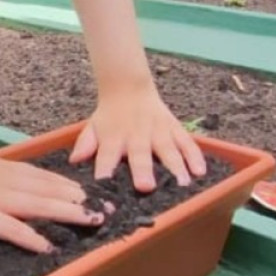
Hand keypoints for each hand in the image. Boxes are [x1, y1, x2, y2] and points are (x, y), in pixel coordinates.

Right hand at [0, 145, 103, 252]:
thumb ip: (4, 178)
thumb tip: (24, 188)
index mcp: (11, 171)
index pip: (52, 179)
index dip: (78, 188)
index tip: (101, 196)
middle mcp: (10, 183)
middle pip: (55, 192)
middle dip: (84, 202)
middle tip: (111, 211)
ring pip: (41, 206)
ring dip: (69, 214)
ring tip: (94, 222)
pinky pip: (11, 228)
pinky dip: (31, 237)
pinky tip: (48, 246)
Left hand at [71, 85, 207, 191]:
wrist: (128, 87)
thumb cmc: (110, 116)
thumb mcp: (92, 127)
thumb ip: (85, 144)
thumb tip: (74, 160)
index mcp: (113, 138)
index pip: (106, 156)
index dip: (104, 171)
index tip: (105, 187)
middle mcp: (137, 135)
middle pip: (140, 154)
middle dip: (143, 170)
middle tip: (147, 187)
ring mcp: (159, 131)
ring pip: (168, 149)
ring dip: (176, 166)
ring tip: (183, 183)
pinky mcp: (174, 128)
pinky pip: (187, 142)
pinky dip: (195, 155)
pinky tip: (201, 170)